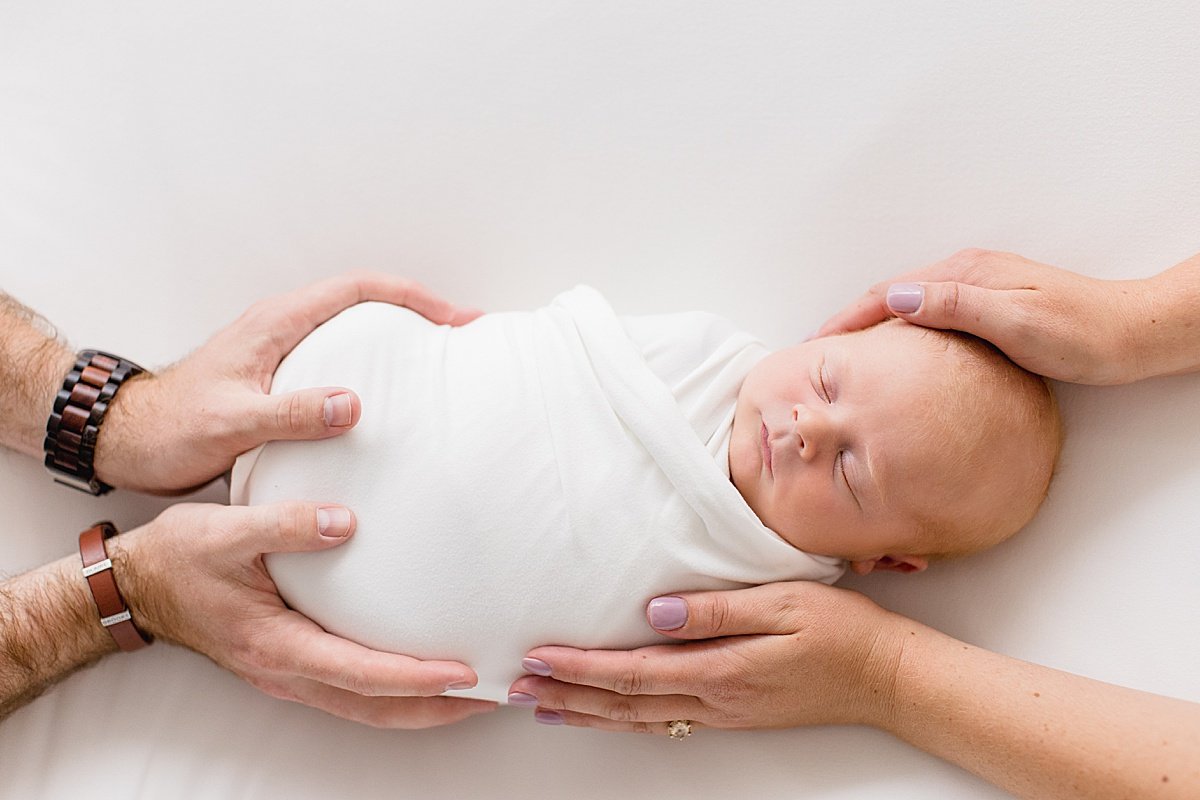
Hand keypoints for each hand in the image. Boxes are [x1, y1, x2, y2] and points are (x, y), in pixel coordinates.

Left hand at [95, 272, 482, 492]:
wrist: (128, 441)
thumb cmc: (172, 428)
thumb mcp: (232, 421)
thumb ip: (291, 413)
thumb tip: (354, 402)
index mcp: (277, 323)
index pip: (359, 290)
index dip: (412, 298)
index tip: (454, 318)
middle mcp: (283, 328)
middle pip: (365, 301)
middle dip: (418, 310)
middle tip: (460, 335)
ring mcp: (282, 351)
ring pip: (354, 329)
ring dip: (398, 336)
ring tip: (438, 363)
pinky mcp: (279, 378)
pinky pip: (340, 359)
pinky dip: (375, 366)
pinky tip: (391, 400)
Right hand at [113, 501, 496, 727]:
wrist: (136, 585)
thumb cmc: (179, 559)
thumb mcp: (227, 531)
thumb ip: (286, 524)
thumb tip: (345, 521)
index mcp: (276, 645)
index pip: (361, 673)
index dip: (416, 678)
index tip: (464, 674)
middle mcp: (286, 671)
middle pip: (375, 707)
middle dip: (437, 709)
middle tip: (491, 697)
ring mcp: (288, 674)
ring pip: (366, 707)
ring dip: (421, 707)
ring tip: (472, 696)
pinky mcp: (292, 663)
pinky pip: (353, 692)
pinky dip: (394, 692)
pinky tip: (421, 676)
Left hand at [508, 582, 903, 733]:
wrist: (886, 678)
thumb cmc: (840, 632)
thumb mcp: (783, 604)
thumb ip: (717, 610)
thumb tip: (656, 613)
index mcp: (721, 671)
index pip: (632, 671)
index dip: (580, 667)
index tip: (539, 657)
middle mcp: (714, 700)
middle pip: (624, 702)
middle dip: (567, 694)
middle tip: (518, 689)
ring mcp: (723, 713)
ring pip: (639, 719)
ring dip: (587, 712)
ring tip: (545, 706)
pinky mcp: (733, 714)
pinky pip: (664, 721)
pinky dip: (625, 719)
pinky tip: (609, 714)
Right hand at [814, 248, 1150, 384]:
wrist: (1133, 334)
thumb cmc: (1083, 333)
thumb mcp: (1016, 323)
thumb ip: (957, 307)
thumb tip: (898, 300)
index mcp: (967, 274)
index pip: (889, 293)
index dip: (848, 318)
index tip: (818, 342)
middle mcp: (968, 274)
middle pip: (892, 296)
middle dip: (851, 320)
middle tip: (819, 351)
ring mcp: (978, 289)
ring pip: (909, 306)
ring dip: (873, 325)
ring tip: (846, 354)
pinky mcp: (989, 306)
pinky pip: (929, 316)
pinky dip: (900, 332)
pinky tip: (898, 354)